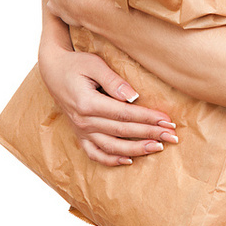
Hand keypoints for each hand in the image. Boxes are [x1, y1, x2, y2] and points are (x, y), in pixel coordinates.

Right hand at [38, 41, 179, 166]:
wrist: (53, 71)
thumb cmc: (76, 64)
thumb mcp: (94, 64)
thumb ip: (113, 81)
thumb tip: (133, 97)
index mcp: (88, 103)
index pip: (124, 114)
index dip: (147, 118)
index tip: (167, 120)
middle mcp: (84, 121)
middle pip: (122, 132)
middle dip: (150, 134)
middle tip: (172, 135)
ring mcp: (81, 131)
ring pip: (111, 147)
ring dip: (136, 149)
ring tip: (157, 148)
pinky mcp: (79, 135)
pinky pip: (95, 154)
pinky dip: (112, 160)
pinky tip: (129, 161)